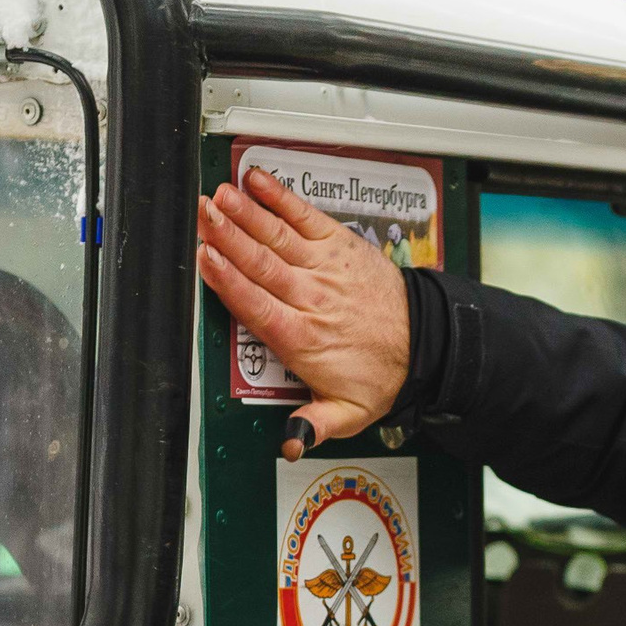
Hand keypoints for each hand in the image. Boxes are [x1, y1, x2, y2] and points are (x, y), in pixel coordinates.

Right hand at [197, 166, 411, 458]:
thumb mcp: (349, 414)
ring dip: (245, 214)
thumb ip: (313, 425)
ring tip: (219, 196)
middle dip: (228, 237)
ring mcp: (325, 268)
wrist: (426, 345)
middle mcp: (311, 298)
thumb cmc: (380, 372)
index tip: (205, 259)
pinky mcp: (339, 245)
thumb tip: (289, 444)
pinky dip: (280, 197)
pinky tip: (257, 182)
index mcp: (303, 338)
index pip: (257, 305)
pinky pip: (305, 217)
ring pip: (277, 237)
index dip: (227, 279)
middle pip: (261, 264)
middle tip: (200, 215)